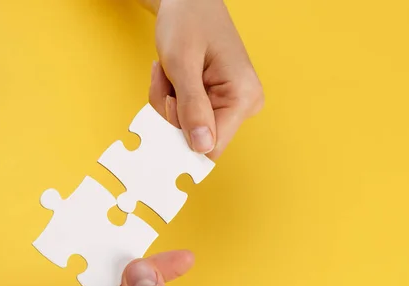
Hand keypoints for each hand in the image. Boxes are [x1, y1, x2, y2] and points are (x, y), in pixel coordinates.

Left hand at [145, 0, 263, 158]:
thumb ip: (191, 108)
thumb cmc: (188, 21)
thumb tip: (202, 147)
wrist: (189, 2)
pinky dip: (169, 100)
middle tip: (165, 79)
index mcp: (243, 97)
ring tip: (167, 72)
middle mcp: (243, 105)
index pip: (212, 147)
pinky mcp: (216, 102)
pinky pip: (185, 117)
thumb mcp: (183, 64)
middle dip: (170, 113)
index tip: (168, 103)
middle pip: (195, 139)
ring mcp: (230, 105)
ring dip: (166, 103)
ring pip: (185, 129)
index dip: (181, 137)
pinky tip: (171, 76)